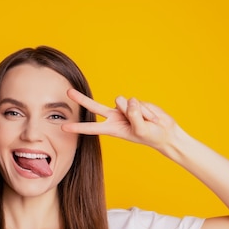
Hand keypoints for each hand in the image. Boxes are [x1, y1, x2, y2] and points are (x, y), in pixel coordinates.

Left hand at [63, 89, 181, 150]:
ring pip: (123, 102)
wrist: (164, 131)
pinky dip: (145, 109)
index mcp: (112, 129)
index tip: (63, 127)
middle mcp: (114, 117)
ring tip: (146, 121)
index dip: (78, 127)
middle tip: (68, 92)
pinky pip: (136, 101)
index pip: (91, 128)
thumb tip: (128, 101)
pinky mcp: (133, 102)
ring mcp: (123, 109)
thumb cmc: (151, 136)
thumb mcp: (141, 130)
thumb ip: (134, 116)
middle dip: (81, 99)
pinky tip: (149, 115)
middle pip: (94, 106)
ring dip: (137, 111)